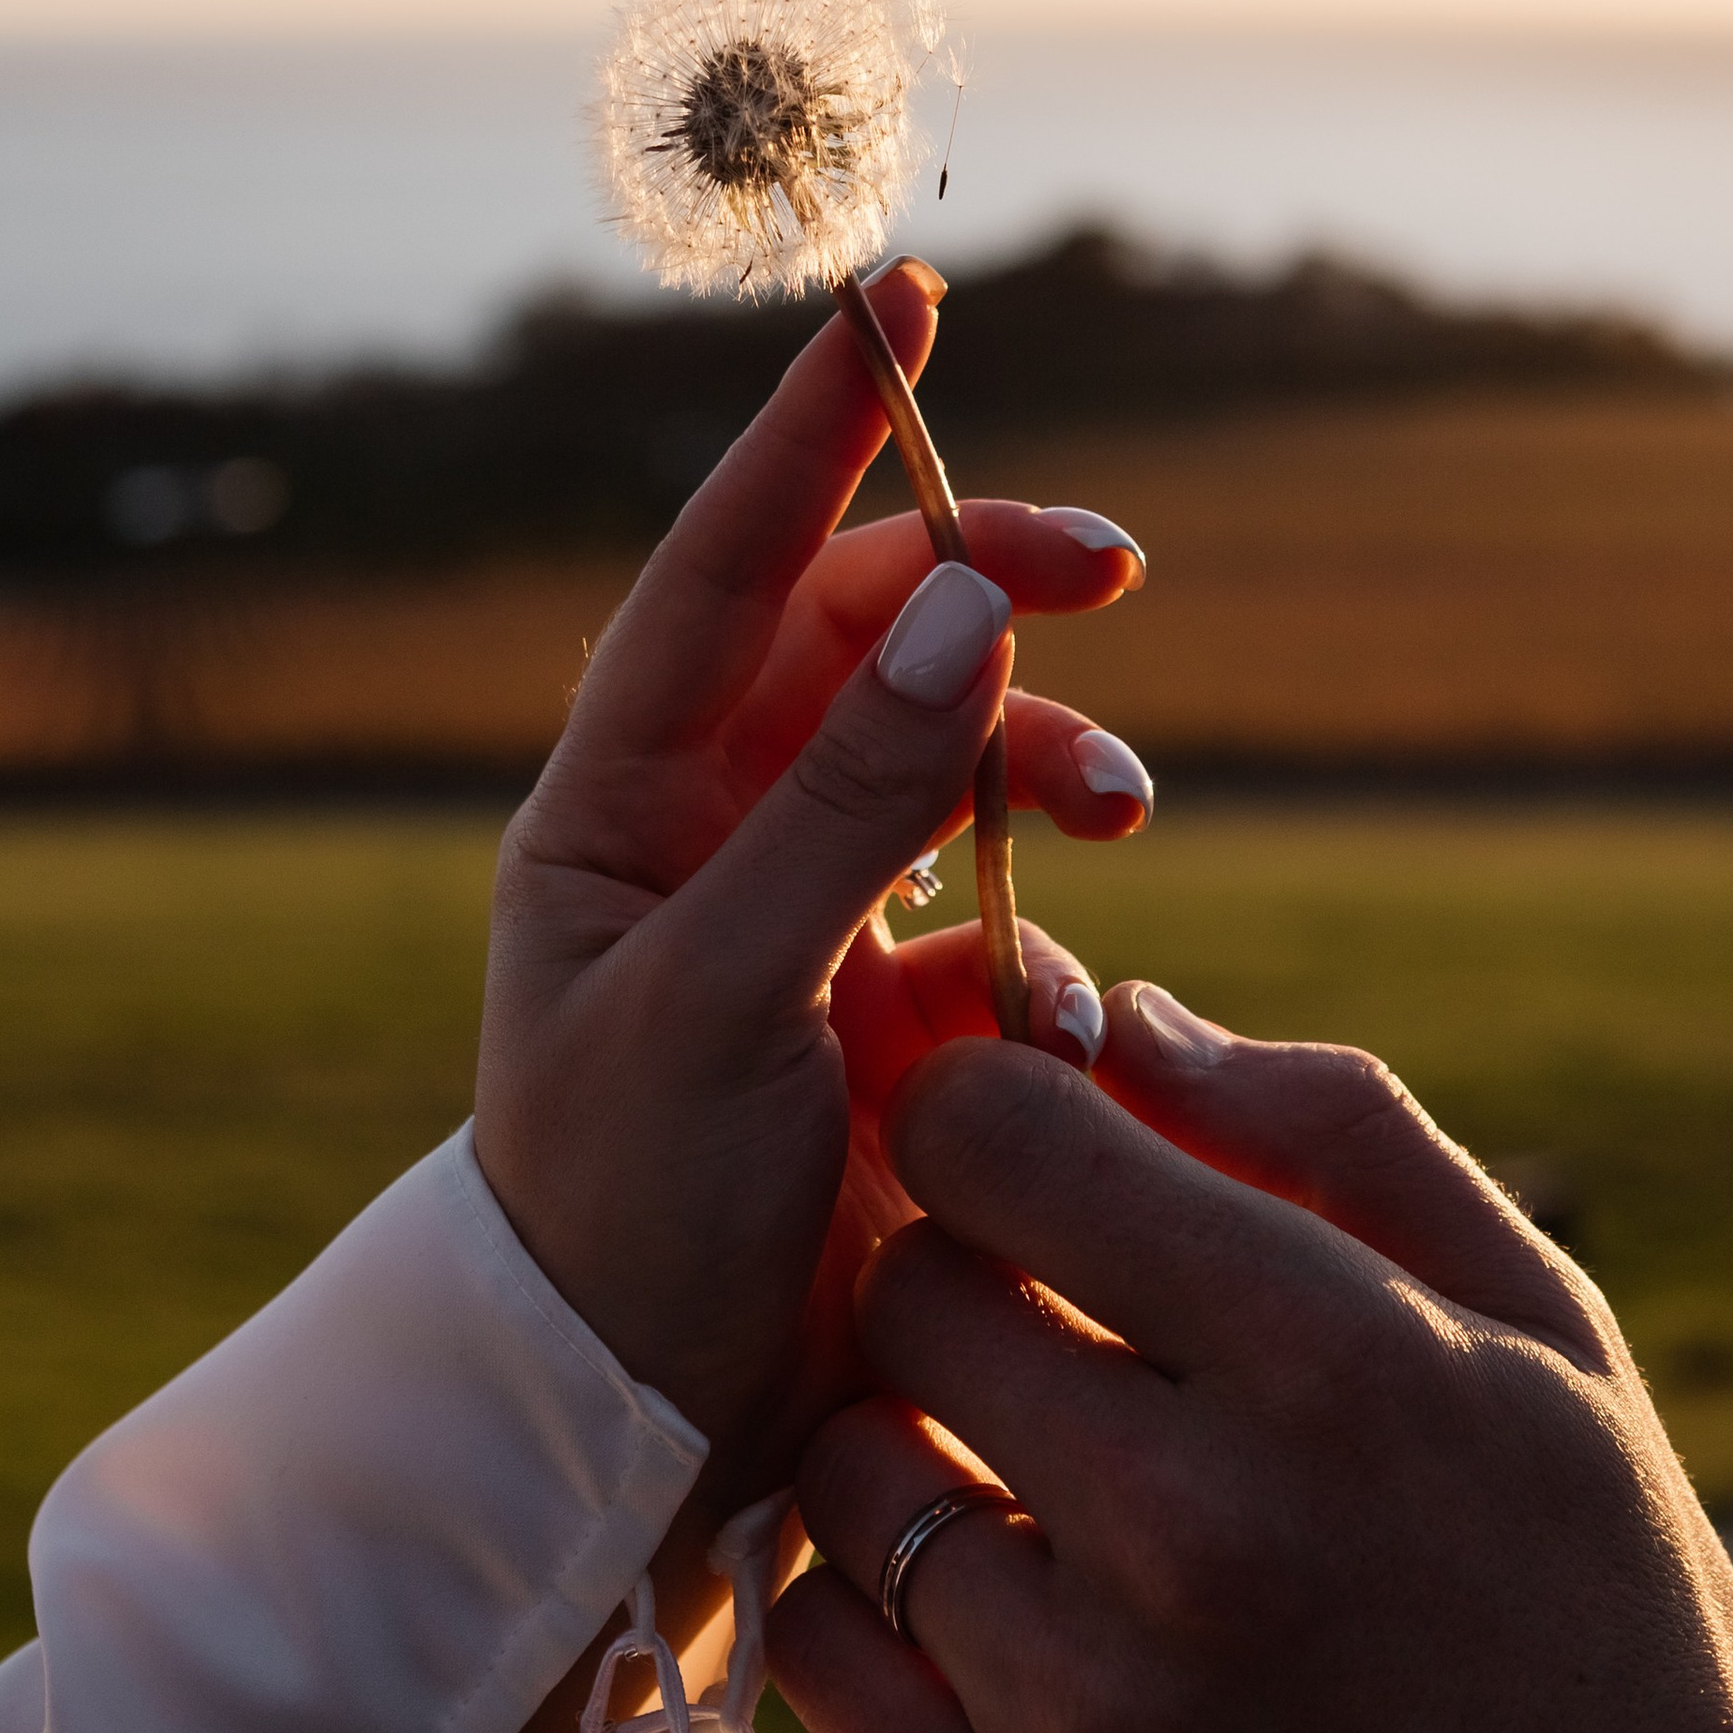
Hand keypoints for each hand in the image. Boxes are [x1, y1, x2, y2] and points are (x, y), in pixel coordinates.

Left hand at [473, 261, 1146, 1512]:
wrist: (634, 1437)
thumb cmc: (620, 1218)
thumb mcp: (723, 999)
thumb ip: (845, 803)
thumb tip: (964, 600)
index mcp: (616, 805)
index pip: (722, 565)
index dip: (814, 431)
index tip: (899, 295)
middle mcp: (705, 833)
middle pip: (862, 638)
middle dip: (987, 595)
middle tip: (1107, 572)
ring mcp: (800, 919)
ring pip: (947, 761)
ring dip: (1040, 760)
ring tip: (1117, 817)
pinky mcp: (884, 1014)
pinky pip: (992, 905)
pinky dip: (1046, 919)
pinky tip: (1065, 1003)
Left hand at [770, 987, 1732, 1732]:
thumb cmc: (1590, 1604)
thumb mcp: (1541, 1330)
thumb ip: (1336, 1132)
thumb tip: (1121, 1012)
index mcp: (1330, 1361)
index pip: (995, 1133)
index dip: (981, 1107)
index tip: (1018, 1146)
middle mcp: (1193, 1526)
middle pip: (906, 1289)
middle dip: (958, 1273)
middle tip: (1037, 1325)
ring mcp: (1087, 1712)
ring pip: (843, 1464)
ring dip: (908, 1445)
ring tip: (1022, 1482)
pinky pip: (822, 1650)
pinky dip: (877, 1608)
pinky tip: (987, 1610)